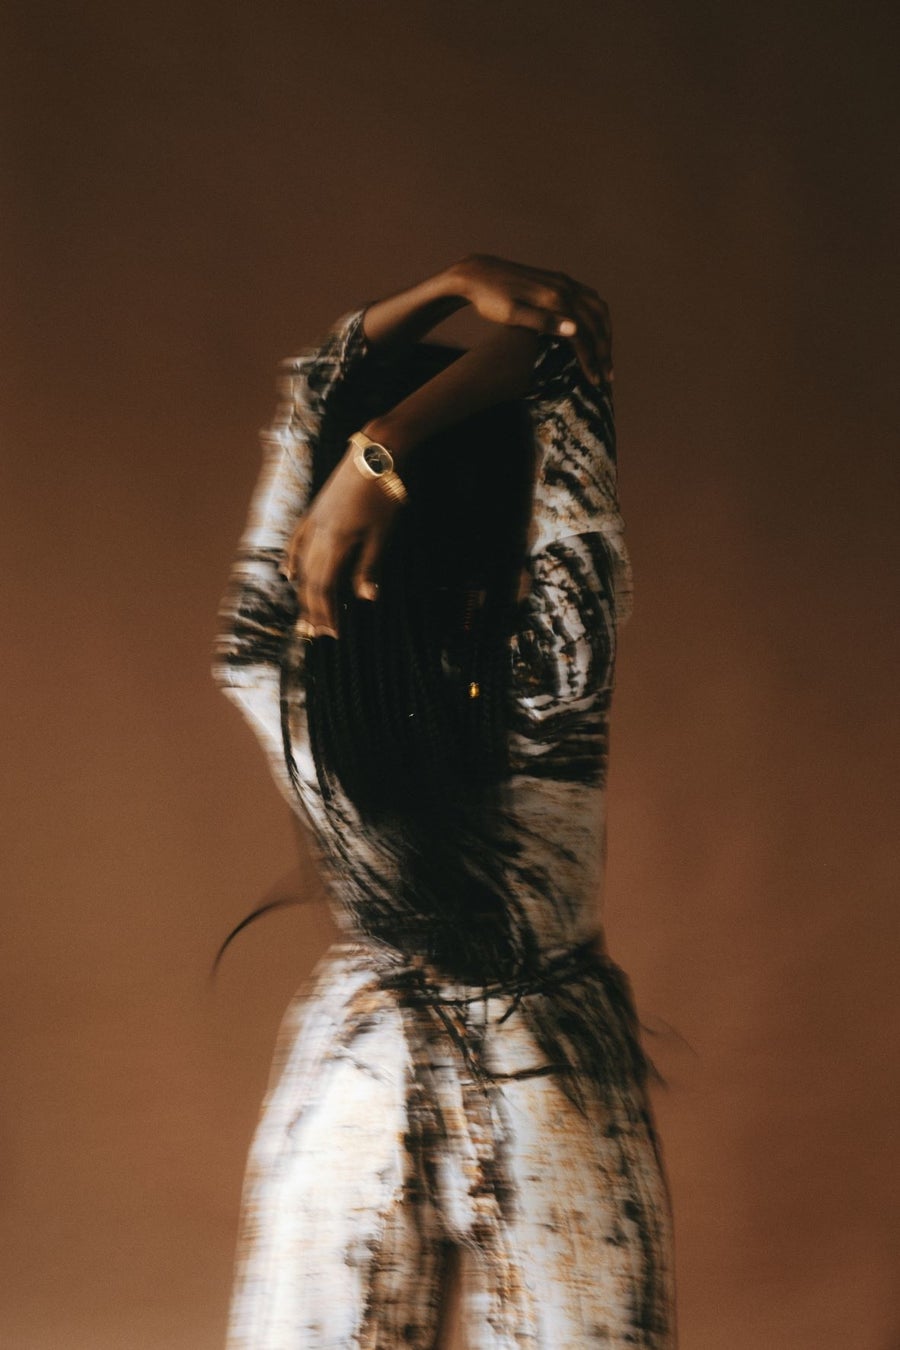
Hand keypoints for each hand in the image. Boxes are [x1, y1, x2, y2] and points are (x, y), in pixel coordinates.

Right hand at [282, 447, 402, 638]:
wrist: (376, 454)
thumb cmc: (384, 493)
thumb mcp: (382, 534)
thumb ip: (369, 566)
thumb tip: (364, 597)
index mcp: (335, 542)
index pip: (325, 587)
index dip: (326, 612)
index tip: (332, 633)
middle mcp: (318, 534)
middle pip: (310, 579)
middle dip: (313, 608)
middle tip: (317, 633)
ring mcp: (314, 521)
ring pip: (302, 563)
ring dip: (303, 591)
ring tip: (305, 613)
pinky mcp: (316, 510)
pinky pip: (298, 541)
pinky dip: (292, 559)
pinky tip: (289, 574)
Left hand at [452, 253, 612, 384]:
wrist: (477, 273)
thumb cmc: (490, 299)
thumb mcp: (512, 314)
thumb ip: (543, 322)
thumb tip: (574, 330)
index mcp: (554, 299)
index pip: (583, 334)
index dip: (591, 360)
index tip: (595, 382)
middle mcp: (564, 287)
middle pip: (596, 322)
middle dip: (604, 351)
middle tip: (607, 377)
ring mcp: (564, 282)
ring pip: (598, 309)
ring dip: (606, 334)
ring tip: (605, 357)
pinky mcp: (560, 280)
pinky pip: (590, 298)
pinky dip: (599, 317)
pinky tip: (596, 331)